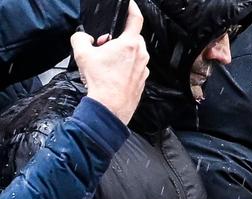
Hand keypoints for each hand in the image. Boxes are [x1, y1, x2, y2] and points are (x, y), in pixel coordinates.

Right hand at [73, 5, 147, 124]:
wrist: (110, 107)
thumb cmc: (101, 81)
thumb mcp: (82, 53)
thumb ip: (80, 38)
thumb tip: (84, 38)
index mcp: (130, 44)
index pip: (135, 19)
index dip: (132, 8)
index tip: (130, 5)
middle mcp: (141, 55)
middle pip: (131, 37)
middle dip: (116, 38)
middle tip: (102, 45)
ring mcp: (143, 68)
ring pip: (132, 53)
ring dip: (119, 53)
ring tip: (105, 62)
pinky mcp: (142, 80)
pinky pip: (133, 67)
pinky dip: (123, 66)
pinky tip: (110, 74)